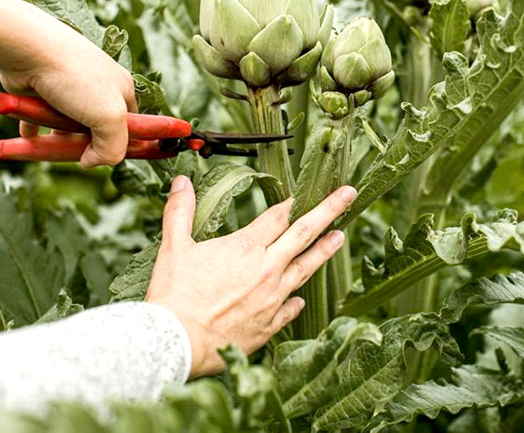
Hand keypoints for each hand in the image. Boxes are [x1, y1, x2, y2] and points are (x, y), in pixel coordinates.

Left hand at [0, 0, 135, 166]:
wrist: (27, 49)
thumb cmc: (75, 78)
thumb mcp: (110, 118)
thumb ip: (113, 147)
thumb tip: (92, 162)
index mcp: (121, 88)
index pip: (130, 123)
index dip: (121, 142)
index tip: (106, 156)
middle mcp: (97, 86)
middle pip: (96, 126)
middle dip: (87, 143)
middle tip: (77, 154)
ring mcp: (68, 87)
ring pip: (67, 124)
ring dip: (60, 137)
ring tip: (50, 143)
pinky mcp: (41, 89)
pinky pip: (39, 118)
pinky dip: (35, 130)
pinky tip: (30, 138)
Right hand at [145, 176, 354, 377]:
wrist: (177, 342)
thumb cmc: (174, 295)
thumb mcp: (174, 248)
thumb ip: (180, 212)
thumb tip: (181, 181)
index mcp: (246, 247)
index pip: (278, 216)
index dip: (292, 203)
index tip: (305, 193)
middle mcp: (267, 270)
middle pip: (304, 233)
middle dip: (330, 210)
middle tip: (349, 194)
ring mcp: (272, 299)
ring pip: (305, 269)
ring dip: (324, 251)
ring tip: (341, 237)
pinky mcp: (269, 325)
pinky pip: (290, 309)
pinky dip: (296, 301)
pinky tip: (301, 298)